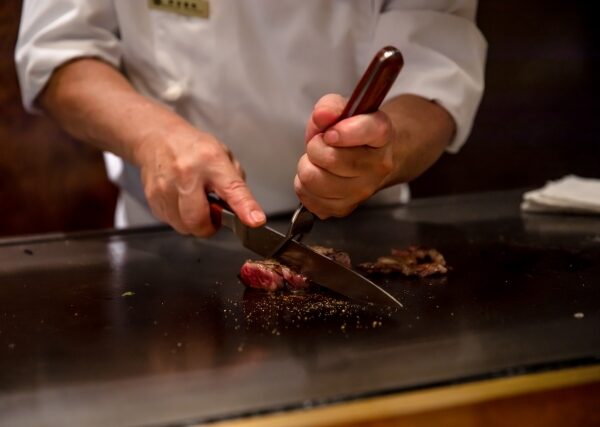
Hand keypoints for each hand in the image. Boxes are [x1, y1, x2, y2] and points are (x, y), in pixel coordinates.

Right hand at [134, 122, 264, 236]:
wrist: (159, 138)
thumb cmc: (195, 149)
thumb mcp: (224, 157)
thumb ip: (236, 185)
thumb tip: (246, 213)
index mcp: (211, 161)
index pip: (233, 189)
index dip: (245, 208)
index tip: (255, 221)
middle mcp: (186, 173)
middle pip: (198, 220)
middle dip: (209, 226)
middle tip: (213, 214)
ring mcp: (165, 187)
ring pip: (184, 226)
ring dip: (193, 222)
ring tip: (195, 202)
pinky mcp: (152, 198)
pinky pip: (171, 222)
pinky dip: (179, 217)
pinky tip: (181, 199)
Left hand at [295, 94, 394, 218]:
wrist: (366, 158)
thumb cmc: (351, 132)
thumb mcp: (343, 109)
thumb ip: (331, 106)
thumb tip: (323, 115)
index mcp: (382, 134)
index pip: (371, 131)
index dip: (345, 132)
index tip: (330, 133)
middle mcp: (378, 166)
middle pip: (332, 159)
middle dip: (315, 147)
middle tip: (320, 143)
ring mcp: (363, 191)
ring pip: (314, 180)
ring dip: (306, 167)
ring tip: (316, 161)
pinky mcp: (345, 208)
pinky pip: (309, 199)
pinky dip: (304, 187)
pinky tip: (317, 177)